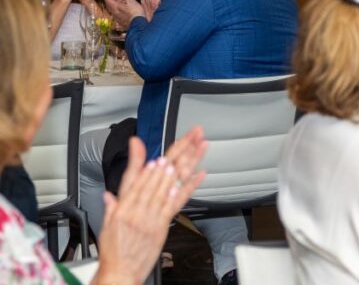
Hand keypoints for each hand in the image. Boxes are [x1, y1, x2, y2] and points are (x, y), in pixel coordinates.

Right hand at [94, 130, 206, 284]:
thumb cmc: (113, 252)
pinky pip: (177, 203)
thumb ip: (112, 205)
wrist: (119, 272)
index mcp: (123, 207)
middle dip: (175, 157)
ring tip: (196, 150)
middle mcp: (137, 209)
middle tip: (188, 141)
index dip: (151, 167)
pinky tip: (198, 175)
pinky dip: (188, 188)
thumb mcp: (106, 225)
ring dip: (185, 165)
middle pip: (159, 177)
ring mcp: (151, 217)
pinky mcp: (162, 225)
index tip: (160, 155)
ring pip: (170, 185)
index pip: (138, 180)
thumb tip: (110, 194)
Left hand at [105, 0, 144, 26]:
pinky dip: (118, 7)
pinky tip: (125, 6)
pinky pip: (116, 12)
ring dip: (115, 2)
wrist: (139, 24)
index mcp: (115, 6)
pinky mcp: (120, 20)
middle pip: (109, 3)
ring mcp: (117, 17)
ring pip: (112, 8)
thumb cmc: (135, 12)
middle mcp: (114, 12)